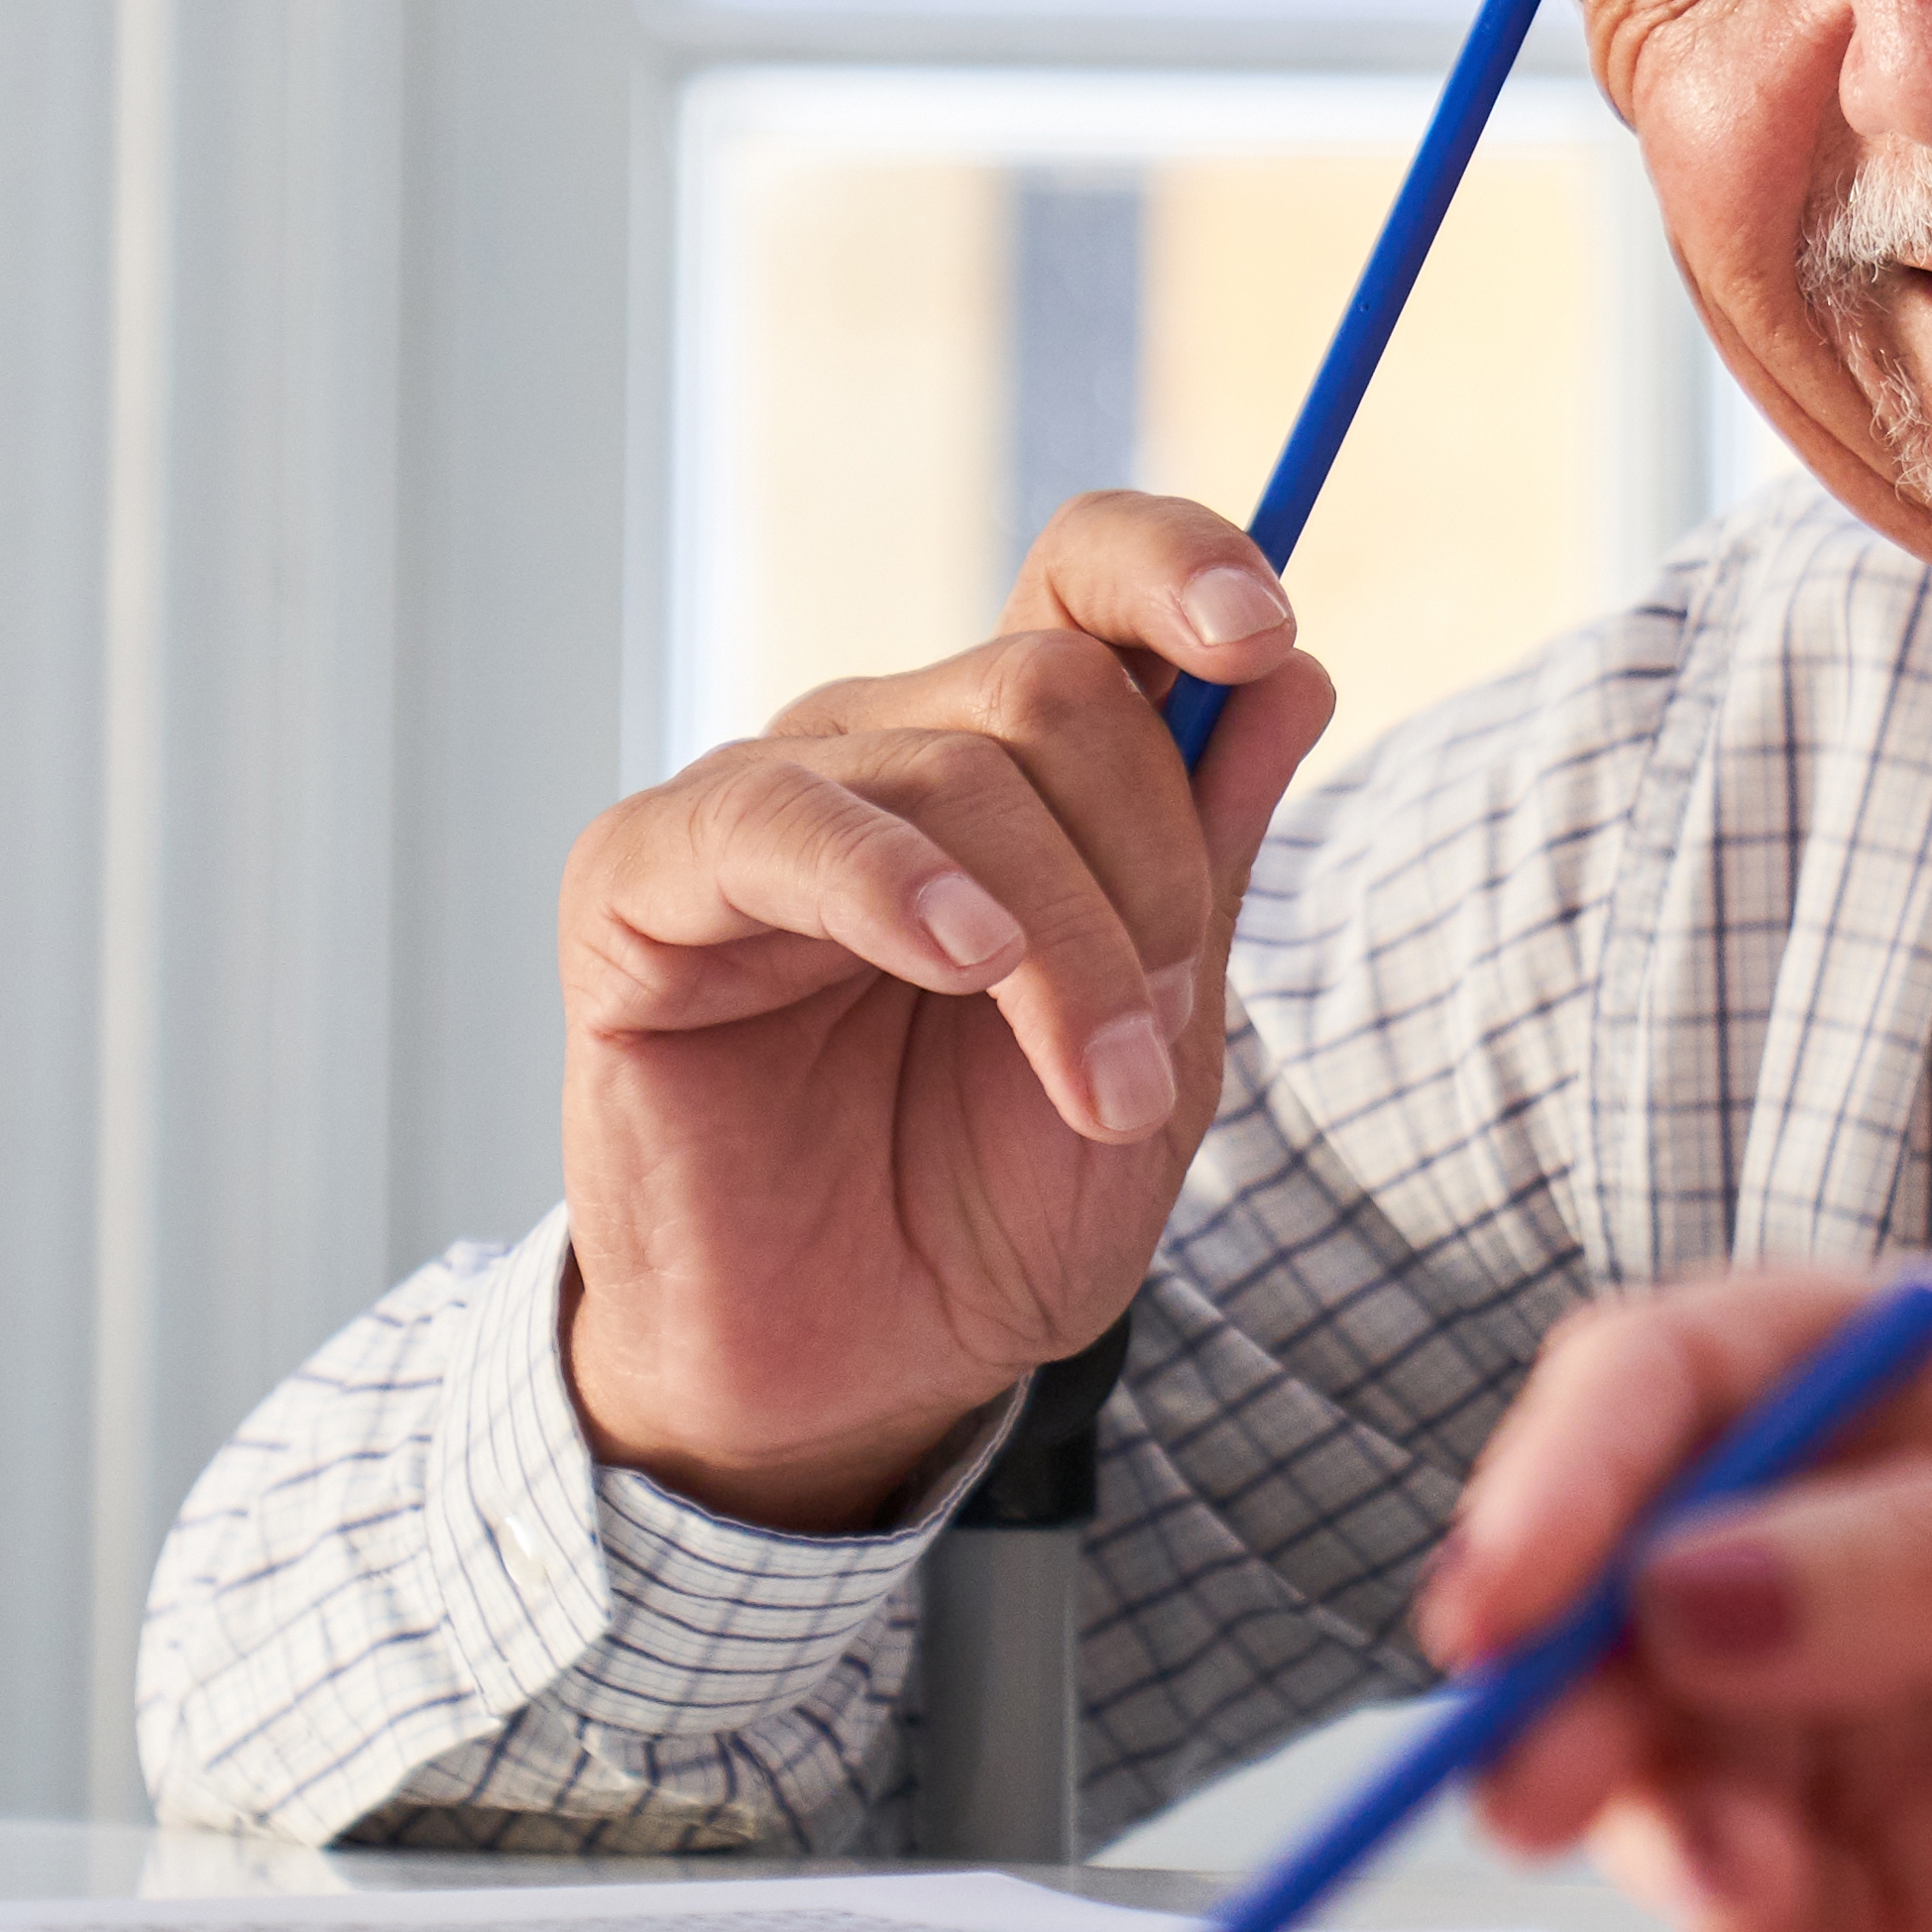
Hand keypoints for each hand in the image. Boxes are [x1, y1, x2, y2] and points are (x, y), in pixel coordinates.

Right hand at [549, 494, 1338, 1527]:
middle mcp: (884, 746)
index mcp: (1013, 757)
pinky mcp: (640, 886)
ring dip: (1063, 937)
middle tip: (1157, 1038)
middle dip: (1149, 860)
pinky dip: (894, 883)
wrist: (857, 1369)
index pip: (1086, 568)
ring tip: (1101, 1087)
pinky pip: (775, 825)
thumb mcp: (1161, 1034)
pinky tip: (961, 961)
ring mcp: (760, 805)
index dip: (1180, 562)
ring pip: (950, 766)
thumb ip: (1211, 851)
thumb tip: (1292, 668)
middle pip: (1050, 683)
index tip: (1265, 633)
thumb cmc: (996, 1199)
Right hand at [1427, 1259, 1931, 1931]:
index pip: (1695, 1384)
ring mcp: (1891, 1724)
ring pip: (1675, 1759)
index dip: (1570, 1477)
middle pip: (1639, 1589)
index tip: (1499, 1599)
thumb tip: (1696, 1579)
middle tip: (1546, 1786)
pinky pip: (1764, 1910)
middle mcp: (1884, 1544)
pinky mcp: (1920, 1898)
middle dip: (1571, 1683)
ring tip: (1747, 1894)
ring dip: (1663, 1824)